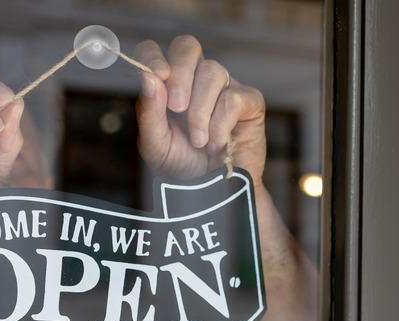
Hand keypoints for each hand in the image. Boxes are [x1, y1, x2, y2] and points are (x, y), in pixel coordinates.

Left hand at [134, 36, 265, 185]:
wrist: (212, 195)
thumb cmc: (182, 167)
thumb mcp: (155, 145)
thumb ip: (149, 113)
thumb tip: (149, 78)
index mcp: (168, 86)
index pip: (155, 51)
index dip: (153, 56)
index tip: (156, 76)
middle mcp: (195, 80)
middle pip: (187, 47)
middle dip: (180, 75)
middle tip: (177, 109)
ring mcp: (224, 87)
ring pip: (212, 72)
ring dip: (200, 111)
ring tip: (198, 141)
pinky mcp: (249, 102)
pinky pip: (233, 98)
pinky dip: (220, 124)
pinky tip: (217, 143)